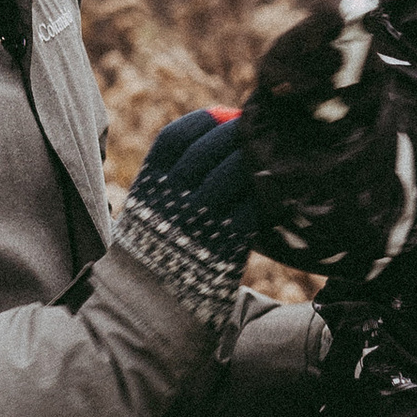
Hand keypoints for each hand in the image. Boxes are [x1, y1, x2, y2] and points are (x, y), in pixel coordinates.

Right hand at [127, 107, 257, 261]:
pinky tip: (268, 188)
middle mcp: (170, 202)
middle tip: (252, 125)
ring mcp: (199, 223)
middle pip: (207, 149)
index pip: (173, 140)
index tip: (218, 114)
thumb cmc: (157, 249)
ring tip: (265, 151)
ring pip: (232, 172)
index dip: (199, 122)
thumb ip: (169, 177)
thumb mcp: (147, 210)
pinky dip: (262, 192)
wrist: (152, 302)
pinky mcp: (227, 245)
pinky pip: (251, 205)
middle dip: (233, 131)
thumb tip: (213, 132)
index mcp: (147, 189)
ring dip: (251, 156)